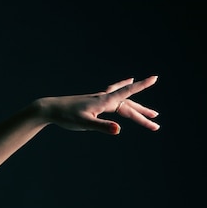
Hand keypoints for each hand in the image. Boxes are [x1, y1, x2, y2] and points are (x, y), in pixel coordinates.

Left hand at [35, 76, 159, 134]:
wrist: (50, 109)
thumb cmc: (66, 116)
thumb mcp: (84, 123)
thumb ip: (102, 126)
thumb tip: (118, 129)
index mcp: (104, 102)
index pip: (126, 94)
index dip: (141, 86)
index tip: (155, 77)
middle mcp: (103, 98)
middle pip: (128, 105)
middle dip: (142, 113)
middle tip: (156, 121)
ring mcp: (99, 99)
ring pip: (122, 103)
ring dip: (136, 108)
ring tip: (150, 114)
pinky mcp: (94, 102)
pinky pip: (113, 96)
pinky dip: (122, 89)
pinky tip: (126, 81)